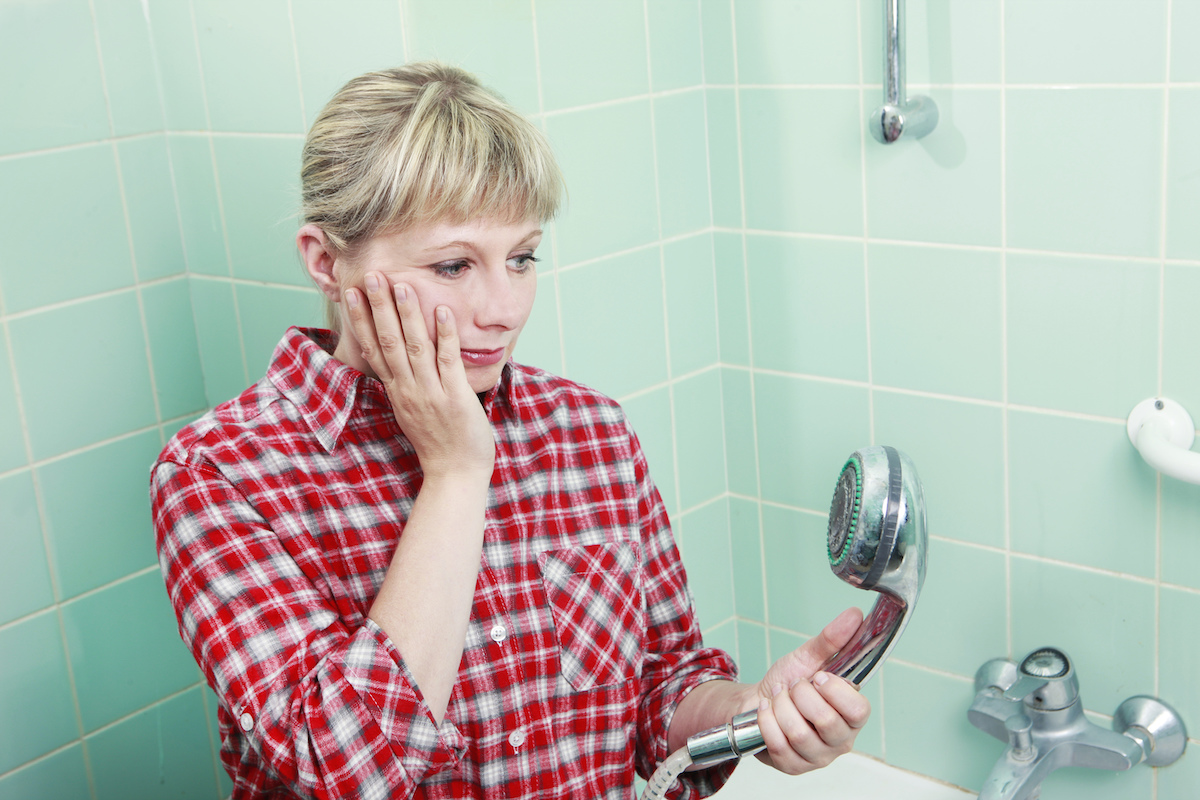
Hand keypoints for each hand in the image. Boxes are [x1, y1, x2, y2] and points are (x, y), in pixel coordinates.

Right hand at [344, 272, 494, 479]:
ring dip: (408, 314)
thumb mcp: (412, 410)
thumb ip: (405, 384)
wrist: (455, 474)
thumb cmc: (438, 442)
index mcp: (397, 391)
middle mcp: (408, 390)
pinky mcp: (454, 397)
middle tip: (371, 276)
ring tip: (402, 285)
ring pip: (414, 347)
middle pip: (389, 342)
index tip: (352, 293)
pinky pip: (448, 361)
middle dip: (379, 307)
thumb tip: (399, 360)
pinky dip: (445, 335)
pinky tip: (443, 311)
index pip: (373, 349)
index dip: (362, 320)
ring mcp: (430, 393)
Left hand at [752, 608, 870, 774]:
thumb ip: (832, 640)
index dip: (835, 690)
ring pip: (800, 734)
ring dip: (781, 707)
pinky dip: (767, 720)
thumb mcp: (808, 658)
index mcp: (852, 715)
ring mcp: (817, 756)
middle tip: (794, 686)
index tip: (818, 676)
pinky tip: (766, 710)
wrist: (757, 701)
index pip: (859, 710)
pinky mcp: (793, 766)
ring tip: (778, 697)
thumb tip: (854, 615)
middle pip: (827, 722)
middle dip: (801, 696)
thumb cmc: (788, 682)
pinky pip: (778, 745)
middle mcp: (840, 740)